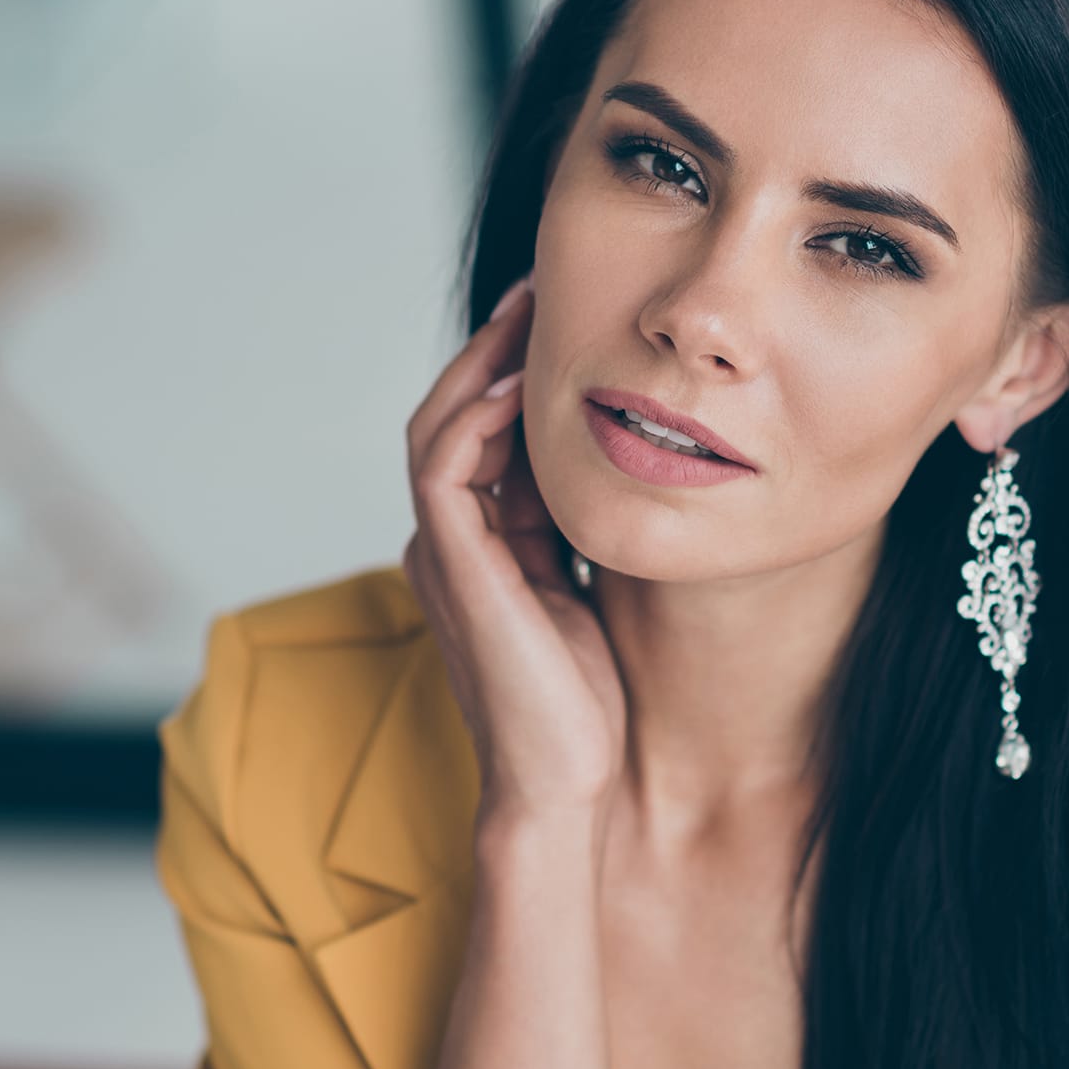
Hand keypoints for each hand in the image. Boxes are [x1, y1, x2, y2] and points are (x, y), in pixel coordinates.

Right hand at [403, 271, 625, 824]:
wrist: (569, 781)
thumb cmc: (587, 698)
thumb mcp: (593, 586)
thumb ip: (583, 528)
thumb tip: (627, 461)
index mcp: (484, 543)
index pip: (486, 431)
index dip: (518, 369)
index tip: (564, 318)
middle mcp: (453, 540)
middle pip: (456, 414)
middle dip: (498, 347)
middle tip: (542, 287)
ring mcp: (444, 552)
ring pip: (441, 426)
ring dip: (484, 362)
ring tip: (532, 309)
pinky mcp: (452, 565)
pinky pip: (444, 466)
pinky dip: (476, 414)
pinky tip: (521, 380)